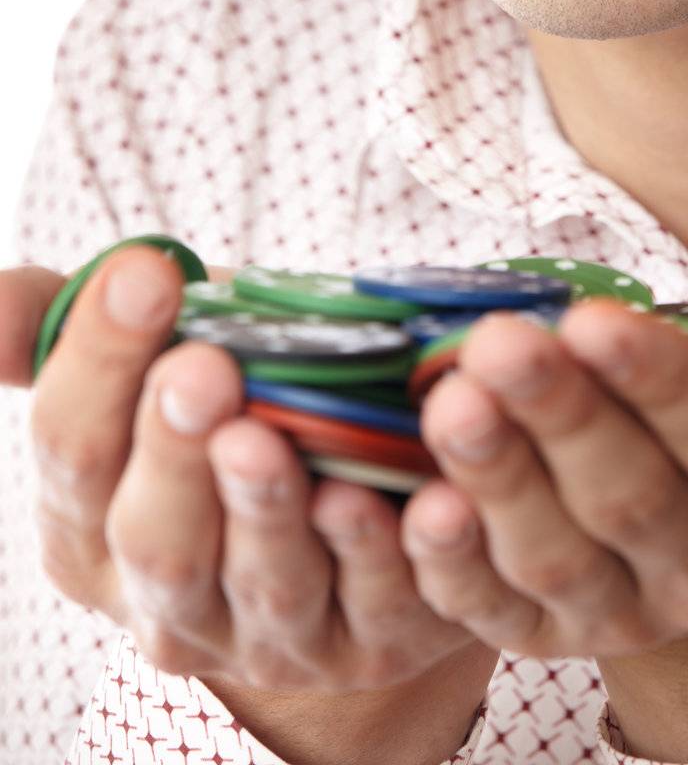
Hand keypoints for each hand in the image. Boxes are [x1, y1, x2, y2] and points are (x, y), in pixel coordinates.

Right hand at [2, 250, 483, 690]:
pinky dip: (384, 551)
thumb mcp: (144, 358)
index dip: (103, 363)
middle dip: (174, 452)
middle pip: (157, 539)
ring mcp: (266, 635)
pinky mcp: (366, 640)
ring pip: (264, 585)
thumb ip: (60, 328)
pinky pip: (378, 602)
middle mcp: (168, 602)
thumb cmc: (229, 399)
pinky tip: (401, 494)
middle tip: (203, 367)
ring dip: (266, 512)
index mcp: (89, 531)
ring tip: (272, 437)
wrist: (356, 484)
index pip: (74, 450)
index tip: (146, 274)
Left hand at [398, 248, 687, 661]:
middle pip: (633, 500)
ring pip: (557, 558)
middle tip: (497, 342)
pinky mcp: (552, 626)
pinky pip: (493, 615)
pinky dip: (444, 569)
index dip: (664, 386)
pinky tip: (409, 506)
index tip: (592, 319)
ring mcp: (632, 610)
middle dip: (560, 418)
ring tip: (447, 399)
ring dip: (495, 479)